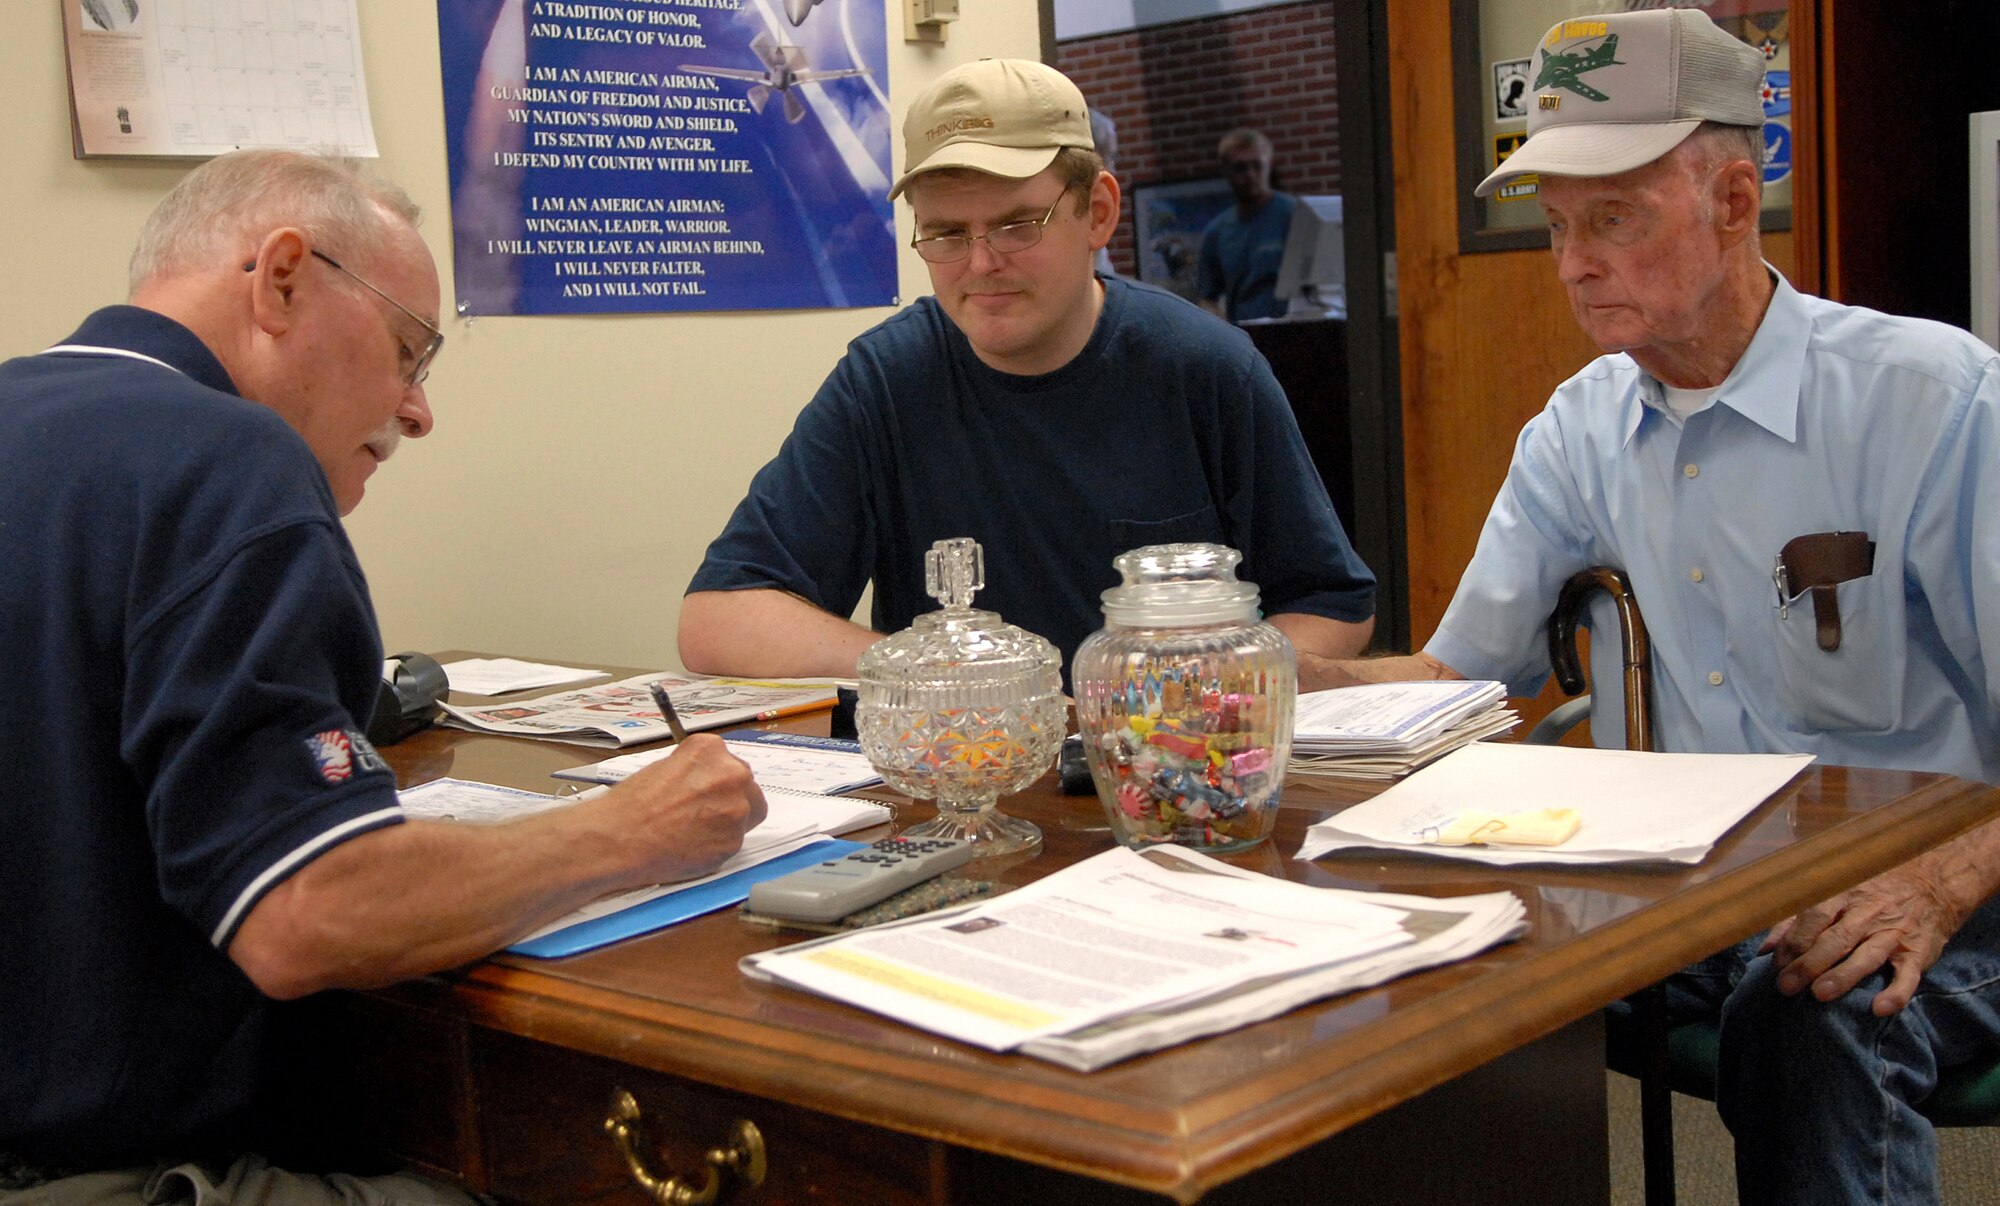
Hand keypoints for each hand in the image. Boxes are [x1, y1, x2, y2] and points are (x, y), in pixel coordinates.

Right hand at [608, 735, 766, 882]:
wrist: (619, 838)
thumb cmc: (632, 805)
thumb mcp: (665, 767)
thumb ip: (695, 771)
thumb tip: (707, 781)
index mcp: (711, 750)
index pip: (732, 764)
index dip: (721, 782)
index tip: (710, 792)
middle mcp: (731, 774)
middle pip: (747, 788)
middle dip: (730, 801)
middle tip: (704, 814)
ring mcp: (736, 808)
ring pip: (745, 817)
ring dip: (725, 824)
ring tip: (691, 832)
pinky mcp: (734, 841)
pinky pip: (733, 843)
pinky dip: (717, 846)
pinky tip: (691, 846)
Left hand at [1761, 861, 1966, 1016]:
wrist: (1933, 884)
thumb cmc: (1872, 892)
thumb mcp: (1835, 895)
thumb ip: (1797, 920)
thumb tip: (1766, 949)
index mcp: (1844, 895)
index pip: (1813, 917)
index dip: (1794, 941)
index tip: (1776, 965)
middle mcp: (1868, 913)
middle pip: (1836, 938)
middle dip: (1809, 962)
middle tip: (1786, 986)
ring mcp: (1894, 932)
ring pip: (1868, 955)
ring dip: (1844, 975)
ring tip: (1820, 994)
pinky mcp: (1918, 953)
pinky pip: (1909, 975)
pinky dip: (1896, 993)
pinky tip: (1879, 1008)